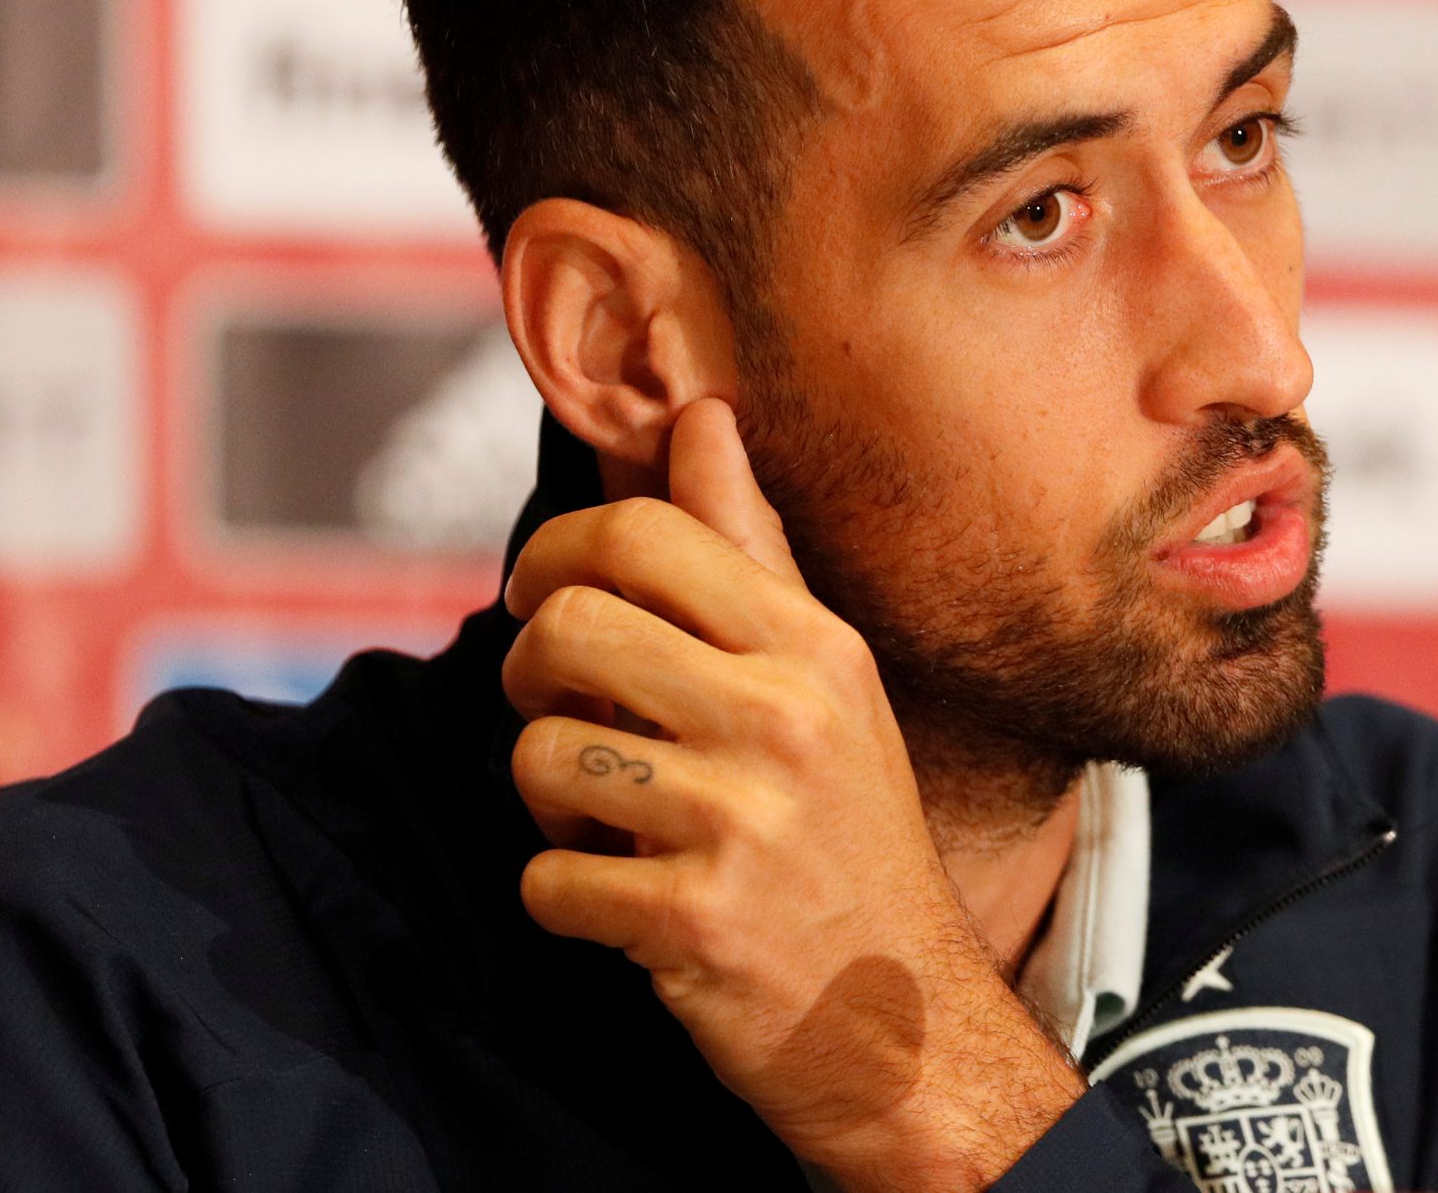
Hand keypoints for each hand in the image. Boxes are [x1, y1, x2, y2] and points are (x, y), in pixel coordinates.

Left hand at [500, 399, 1084, 1190]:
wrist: (907, 1020)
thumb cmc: (851, 833)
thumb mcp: (827, 679)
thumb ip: (747, 550)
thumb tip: (699, 416)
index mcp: (814, 645)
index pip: (644, 531)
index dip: (556, 551)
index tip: (543, 593)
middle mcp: (783, 717)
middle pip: (567, 627)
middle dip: (529, 674)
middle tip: (561, 711)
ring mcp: (739, 820)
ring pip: (536, 756)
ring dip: (547, 801)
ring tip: (606, 819)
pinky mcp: (691, 921)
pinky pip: (546, 880)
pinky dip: (564, 898)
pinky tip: (623, 901)